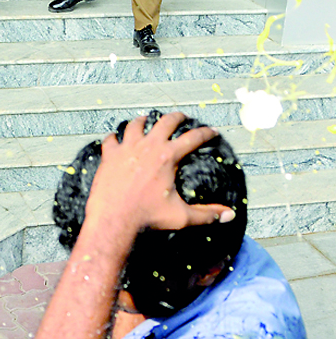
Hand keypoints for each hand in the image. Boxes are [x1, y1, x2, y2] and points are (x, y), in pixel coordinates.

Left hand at [85, 112, 233, 237]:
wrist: (114, 220)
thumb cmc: (147, 218)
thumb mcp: (182, 217)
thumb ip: (207, 214)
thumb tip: (229, 215)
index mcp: (167, 157)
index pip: (193, 138)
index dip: (205, 133)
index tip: (212, 131)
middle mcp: (148, 147)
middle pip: (165, 122)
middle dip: (176, 117)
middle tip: (181, 117)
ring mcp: (126, 148)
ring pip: (135, 125)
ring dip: (143, 121)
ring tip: (146, 120)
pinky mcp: (109, 156)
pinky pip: (110, 139)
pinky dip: (114, 137)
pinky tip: (115, 137)